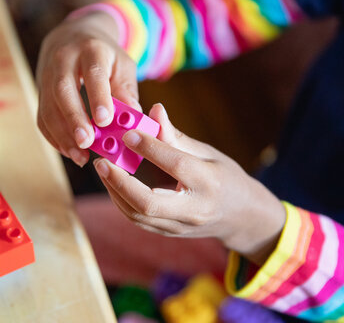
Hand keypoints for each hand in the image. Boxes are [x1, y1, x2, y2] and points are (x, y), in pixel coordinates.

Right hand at [36, 12, 140, 166]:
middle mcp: (64, 60)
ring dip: (62, 135)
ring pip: (48, 107)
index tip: (105, 121)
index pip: (93, 73)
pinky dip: (54, 137)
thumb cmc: (105, 56)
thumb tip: (133, 117)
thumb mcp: (122, 64)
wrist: (73, 36)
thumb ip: (127, 90)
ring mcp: (47, 75)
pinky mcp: (39, 91)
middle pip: (63, 90)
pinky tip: (69, 151)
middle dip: (74, 119)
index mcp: (91, 49)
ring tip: (79, 156)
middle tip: (86, 143)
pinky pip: (42, 117)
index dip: (98, 97)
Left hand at [93, 104, 285, 264]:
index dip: (150, 148)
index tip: (128, 133)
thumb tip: (155, 110)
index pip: (176, 165)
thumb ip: (177, 137)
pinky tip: (113, 183)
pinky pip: (138, 220)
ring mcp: (180, 226)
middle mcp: (194, 209)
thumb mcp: (209, 153)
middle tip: (102, 162)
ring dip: (114, 192)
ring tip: (103, 169)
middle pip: (149, 203)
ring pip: (138, 215)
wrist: (241, 218)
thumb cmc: (225, 178)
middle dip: (120, 182)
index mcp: (209, 183)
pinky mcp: (169, 233)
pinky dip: (121, 201)